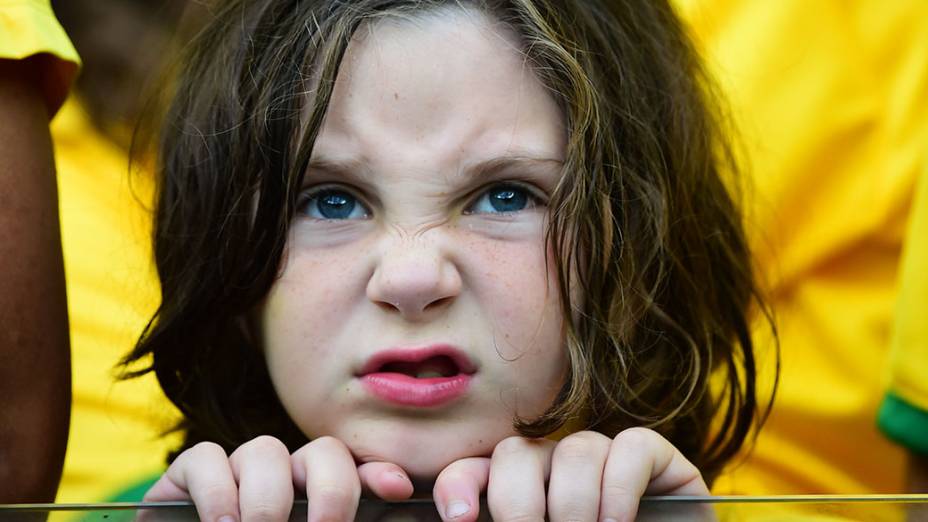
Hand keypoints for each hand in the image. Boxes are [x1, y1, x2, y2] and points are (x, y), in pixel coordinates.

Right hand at [144, 435, 414, 521]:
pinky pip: (208, 458)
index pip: (358, 473)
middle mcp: (286, 475)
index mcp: (321, 497)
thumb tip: (396, 515)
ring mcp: (240, 470)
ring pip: (266, 450)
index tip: (398, 490)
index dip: (378, 474)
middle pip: (322, 452)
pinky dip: (218, 490)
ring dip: (269, 499)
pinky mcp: (191, 472)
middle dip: (331, 489)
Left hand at [431, 427, 708, 521]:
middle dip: (518, 503)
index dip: (460, 484)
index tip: (459, 520)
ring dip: (574, 504)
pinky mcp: (653, 455)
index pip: (475, 470)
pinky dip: (619, 488)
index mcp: (521, 490)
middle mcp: (556, 467)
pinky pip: (630, 447)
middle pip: (518, 453)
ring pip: (575, 449)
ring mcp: (603, 457)